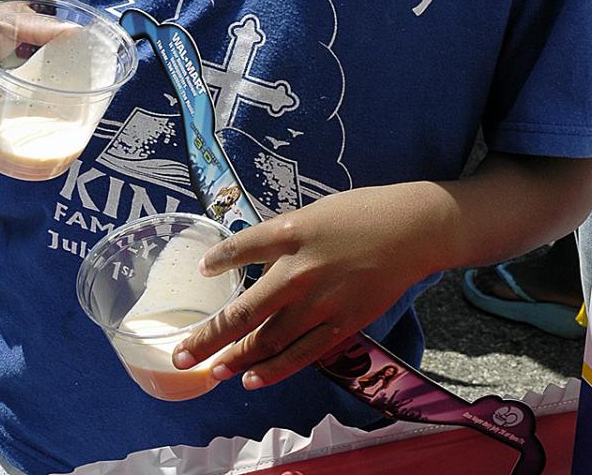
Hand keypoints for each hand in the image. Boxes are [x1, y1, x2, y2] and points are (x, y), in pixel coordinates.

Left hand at [172, 185, 438, 389]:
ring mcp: (320, 302)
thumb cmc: (361, 214)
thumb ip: (283, 235)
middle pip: (244, 310)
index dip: (218, 259)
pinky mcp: (342, 323)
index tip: (202, 269)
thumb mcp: (313, 212)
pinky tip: (251, 379)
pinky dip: (274, 369)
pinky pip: (301, 353)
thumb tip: (252, 253)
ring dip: (234, 359)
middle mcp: (299, 270)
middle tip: (180, 356)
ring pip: (268, 340)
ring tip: (209, 372)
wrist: (411, 230)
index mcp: (291, 231)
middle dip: (209, 337)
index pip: (242, 247)